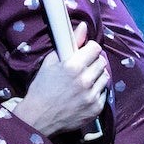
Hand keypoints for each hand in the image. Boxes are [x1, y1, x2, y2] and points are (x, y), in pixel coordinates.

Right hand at [14, 22, 109, 136]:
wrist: (38, 117)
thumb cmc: (42, 87)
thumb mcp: (51, 62)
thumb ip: (70, 43)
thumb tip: (84, 26)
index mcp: (73, 66)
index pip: (95, 48)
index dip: (90, 49)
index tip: (85, 52)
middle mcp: (85, 80)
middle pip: (102, 62)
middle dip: (93, 62)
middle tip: (84, 67)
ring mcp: (92, 96)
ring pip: (105, 77)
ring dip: (97, 76)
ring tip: (85, 80)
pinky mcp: (96, 108)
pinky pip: (104, 93)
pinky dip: (96, 91)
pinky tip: (85, 93)